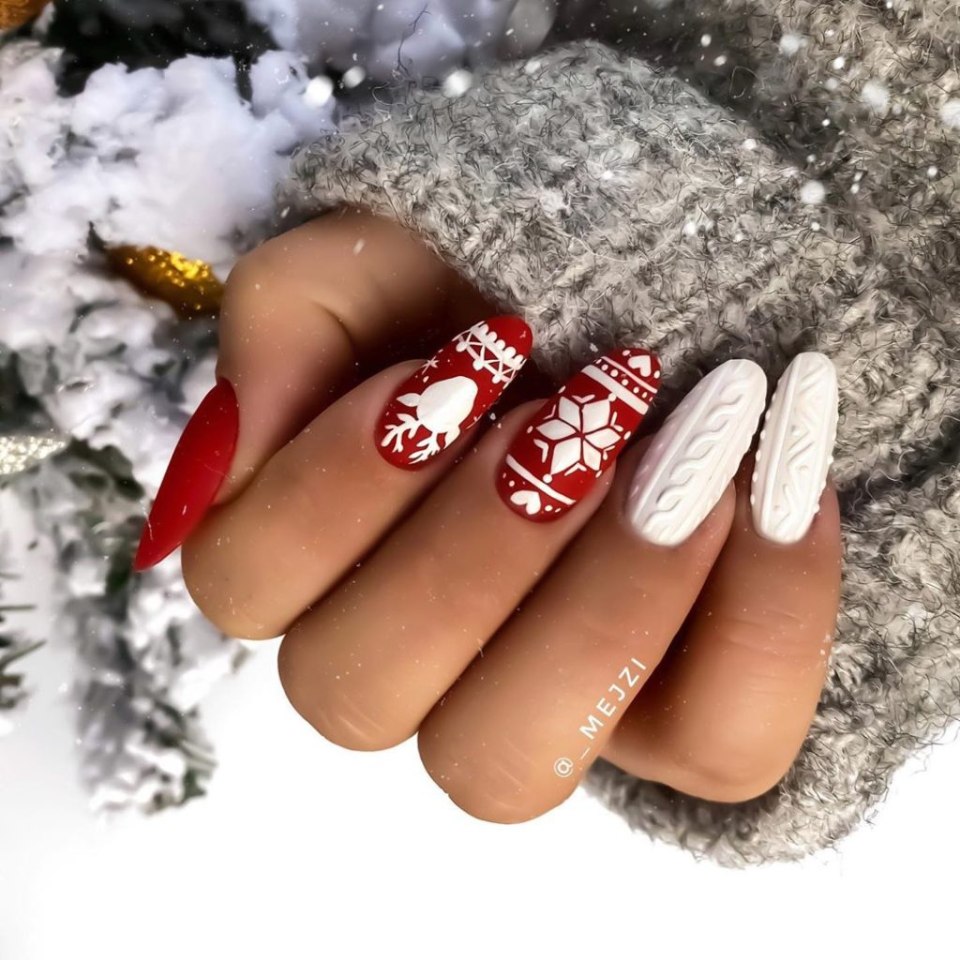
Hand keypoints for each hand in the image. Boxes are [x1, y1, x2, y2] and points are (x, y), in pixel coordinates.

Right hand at [133, 208, 841, 821]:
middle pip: (356, 696)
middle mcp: (405, 665)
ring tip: (686, 462)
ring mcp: (537, 713)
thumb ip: (291, 314)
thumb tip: (249, 425)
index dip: (345, 483)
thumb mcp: (388, 255)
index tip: (473, 358)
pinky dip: (762, 613)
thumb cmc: (516, 285)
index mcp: (311, 562)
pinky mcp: (683, 730)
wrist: (682, 307)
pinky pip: (718, 744)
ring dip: (602, 605)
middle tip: (588, 405)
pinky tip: (780, 489)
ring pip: (507, 765)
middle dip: (475, 545)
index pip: (248, 584)